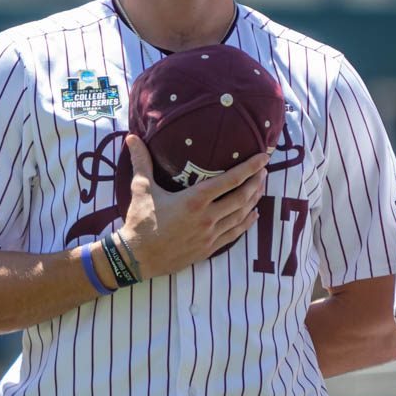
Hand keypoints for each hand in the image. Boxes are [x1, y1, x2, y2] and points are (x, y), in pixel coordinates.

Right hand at [116, 136, 267, 280]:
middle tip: (264, 171)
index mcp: (194, 200)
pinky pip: (234, 234)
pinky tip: (253, 215)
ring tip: (261, 188)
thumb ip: (141, 161)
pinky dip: (247, 222)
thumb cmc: (139, 221)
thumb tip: (131, 138)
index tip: (263, 158)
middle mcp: (207, 217)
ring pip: (241, 215)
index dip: (250, 168)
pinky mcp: (208, 249)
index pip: (230, 180)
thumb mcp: (141, 189)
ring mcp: (209, 235)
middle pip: (242, 197)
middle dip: (256, 182)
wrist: (137, 258)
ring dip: (254, 200)